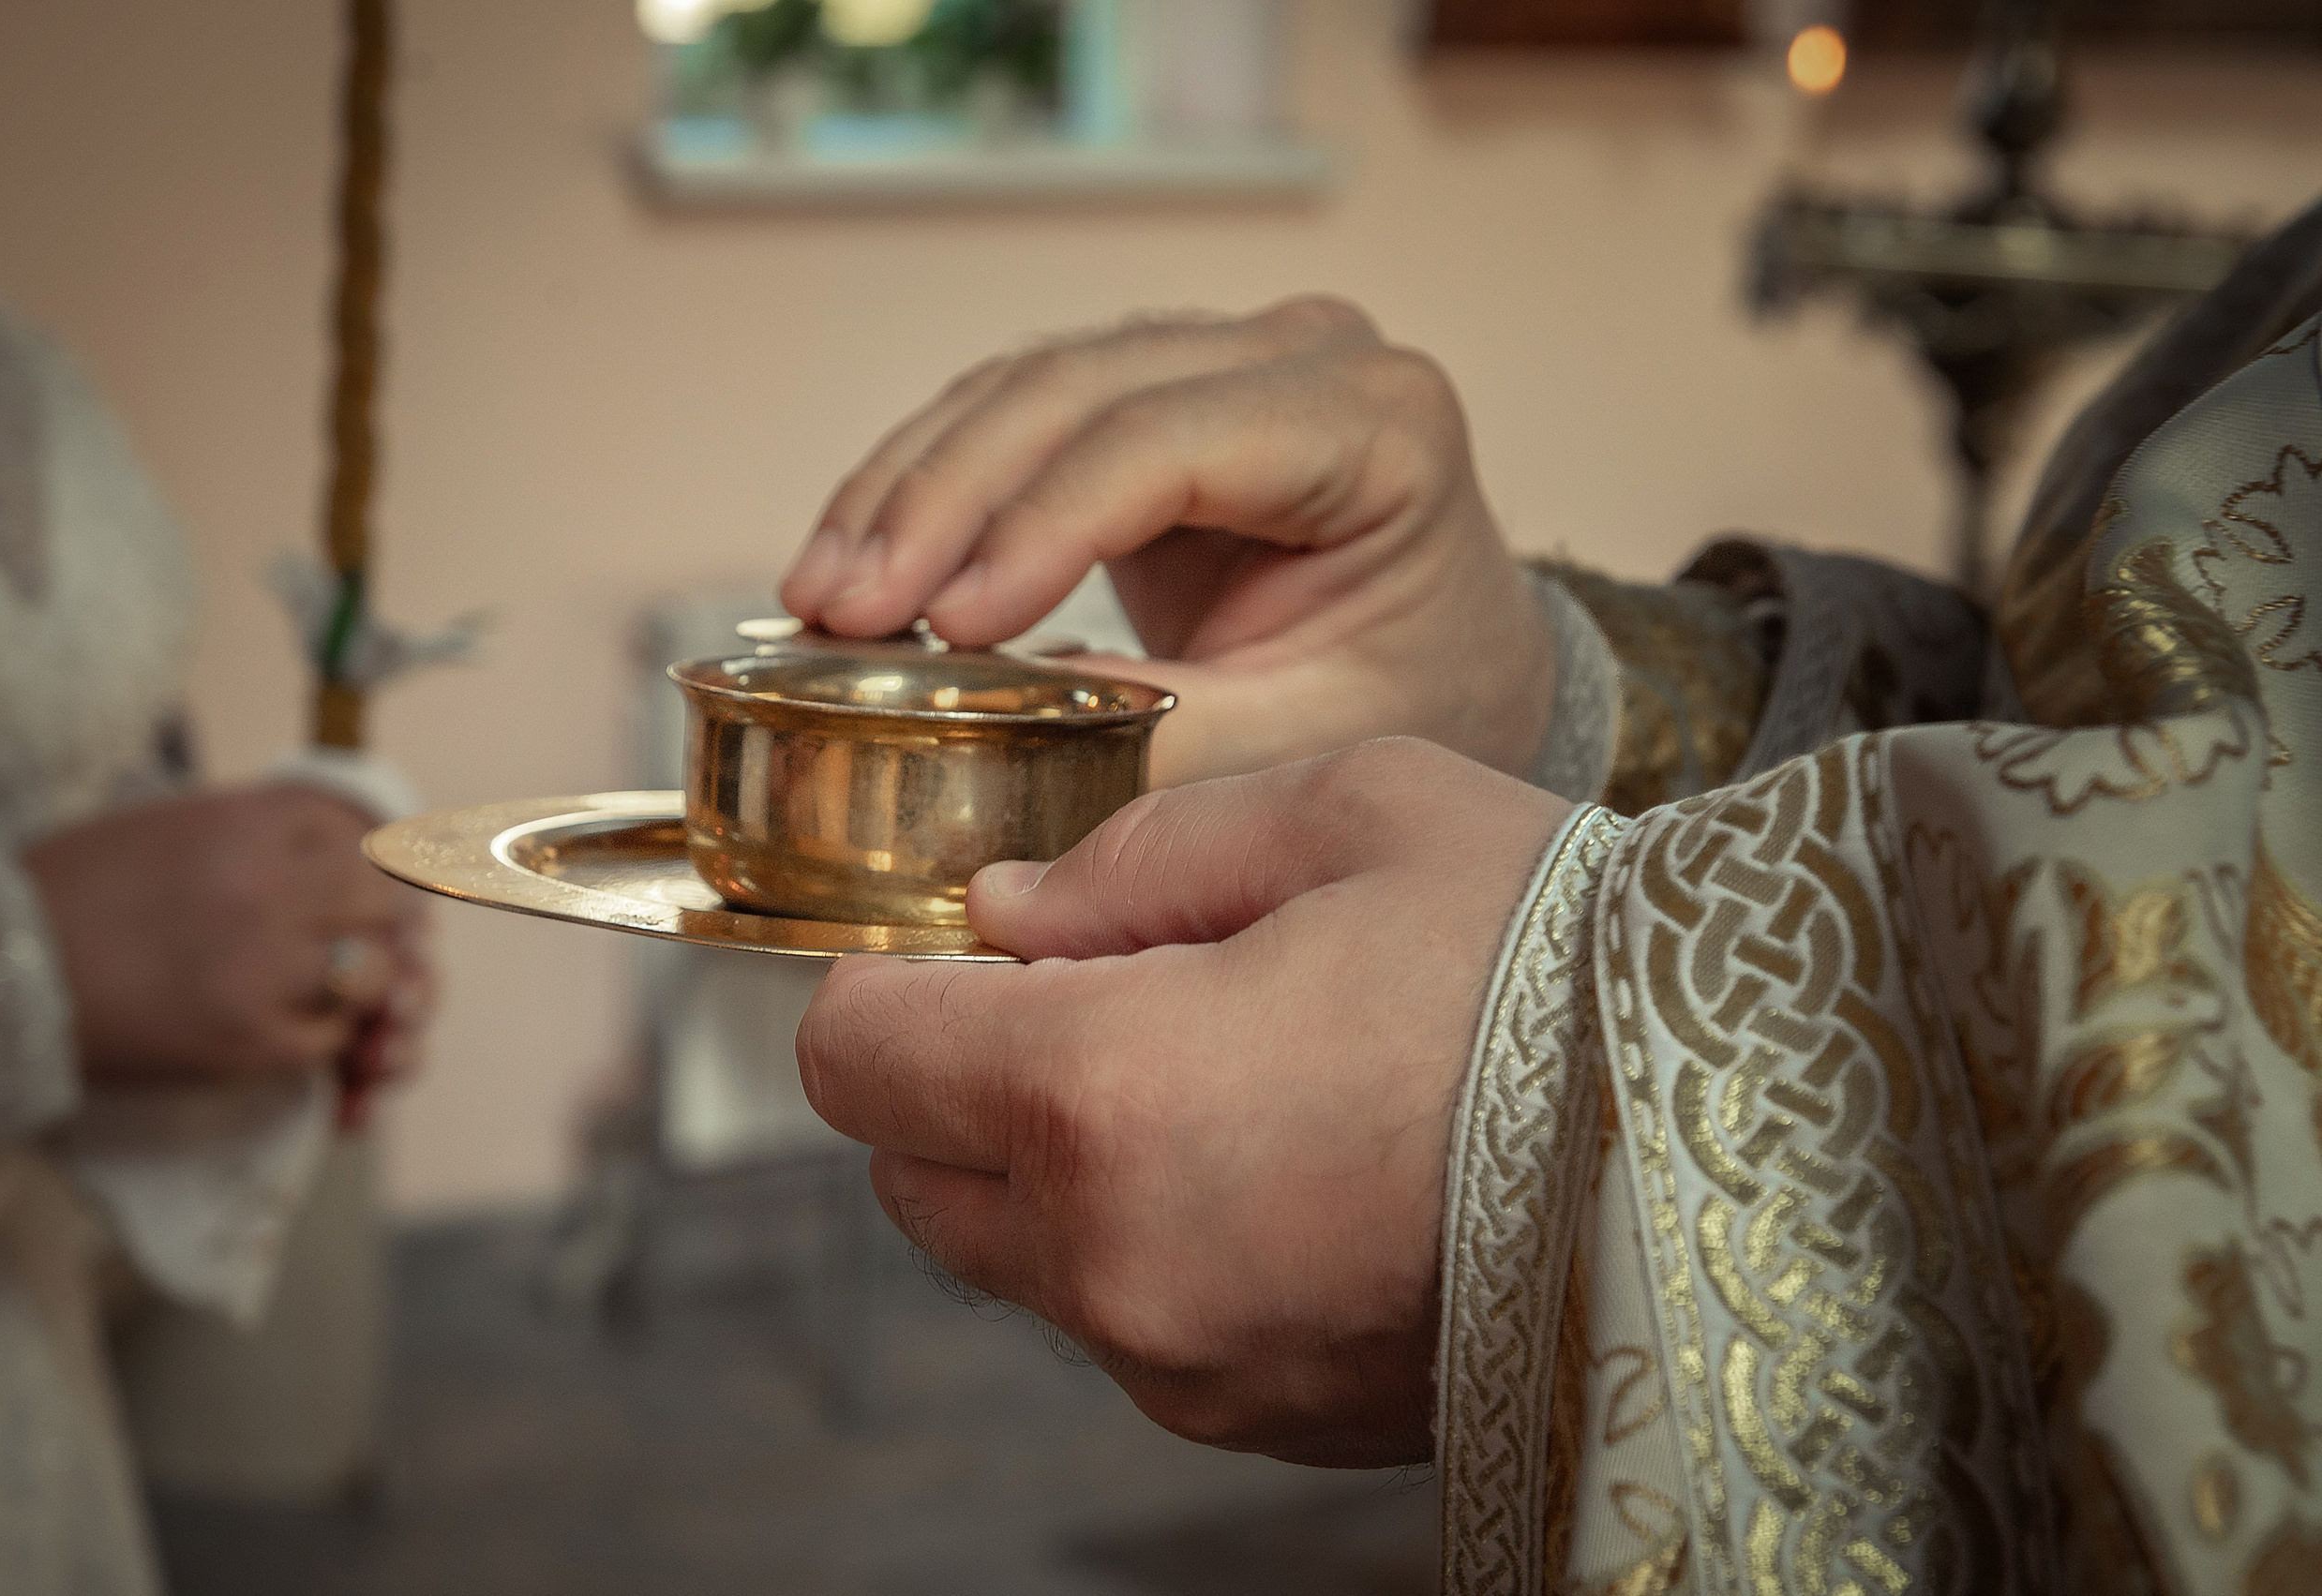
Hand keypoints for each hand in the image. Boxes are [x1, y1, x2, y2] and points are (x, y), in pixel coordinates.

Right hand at [24, 784, 434, 1087]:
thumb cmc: (71, 889)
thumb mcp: (168, 825)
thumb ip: (254, 828)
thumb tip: (341, 831)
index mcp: (246, 823)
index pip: (359, 828)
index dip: (363, 854)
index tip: (357, 875)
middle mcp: (267, 888)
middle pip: (381, 897)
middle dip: (372, 914)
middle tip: (347, 931)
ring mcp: (262, 968)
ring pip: (374, 971)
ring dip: (360, 979)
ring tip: (322, 981)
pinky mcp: (247, 1041)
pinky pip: (331, 1037)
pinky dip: (324, 1033)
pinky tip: (290, 1024)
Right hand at [778, 298, 1555, 786]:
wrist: (1455, 663)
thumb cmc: (1412, 694)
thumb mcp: (1312, 736)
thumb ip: (1165, 734)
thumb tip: (985, 740)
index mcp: (1378, 423)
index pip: (1171, 439)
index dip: (1041, 523)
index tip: (944, 624)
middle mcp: (1299, 352)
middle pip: (1078, 389)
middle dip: (940, 503)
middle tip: (840, 613)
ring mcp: (1220, 355)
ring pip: (1023, 387)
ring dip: (906, 490)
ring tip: (819, 598)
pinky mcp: (1151, 390)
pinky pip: (1012, 416)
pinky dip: (924, 489)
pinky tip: (853, 562)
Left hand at [796, 739, 1571, 1465]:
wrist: (1750, 1145)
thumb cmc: (1557, 958)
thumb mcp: (1346, 814)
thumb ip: (1132, 859)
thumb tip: (1009, 914)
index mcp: (1106, 1099)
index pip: (857, 1055)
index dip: (899, 978)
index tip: (983, 941)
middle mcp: (1117, 1266)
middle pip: (914, 1173)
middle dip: (968, 1076)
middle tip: (1114, 991)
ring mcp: (1191, 1365)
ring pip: (1022, 1257)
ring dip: (1063, 1166)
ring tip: (1236, 1071)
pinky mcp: (1265, 1420)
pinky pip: (1135, 1320)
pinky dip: (1159, 1242)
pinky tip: (1293, 1159)